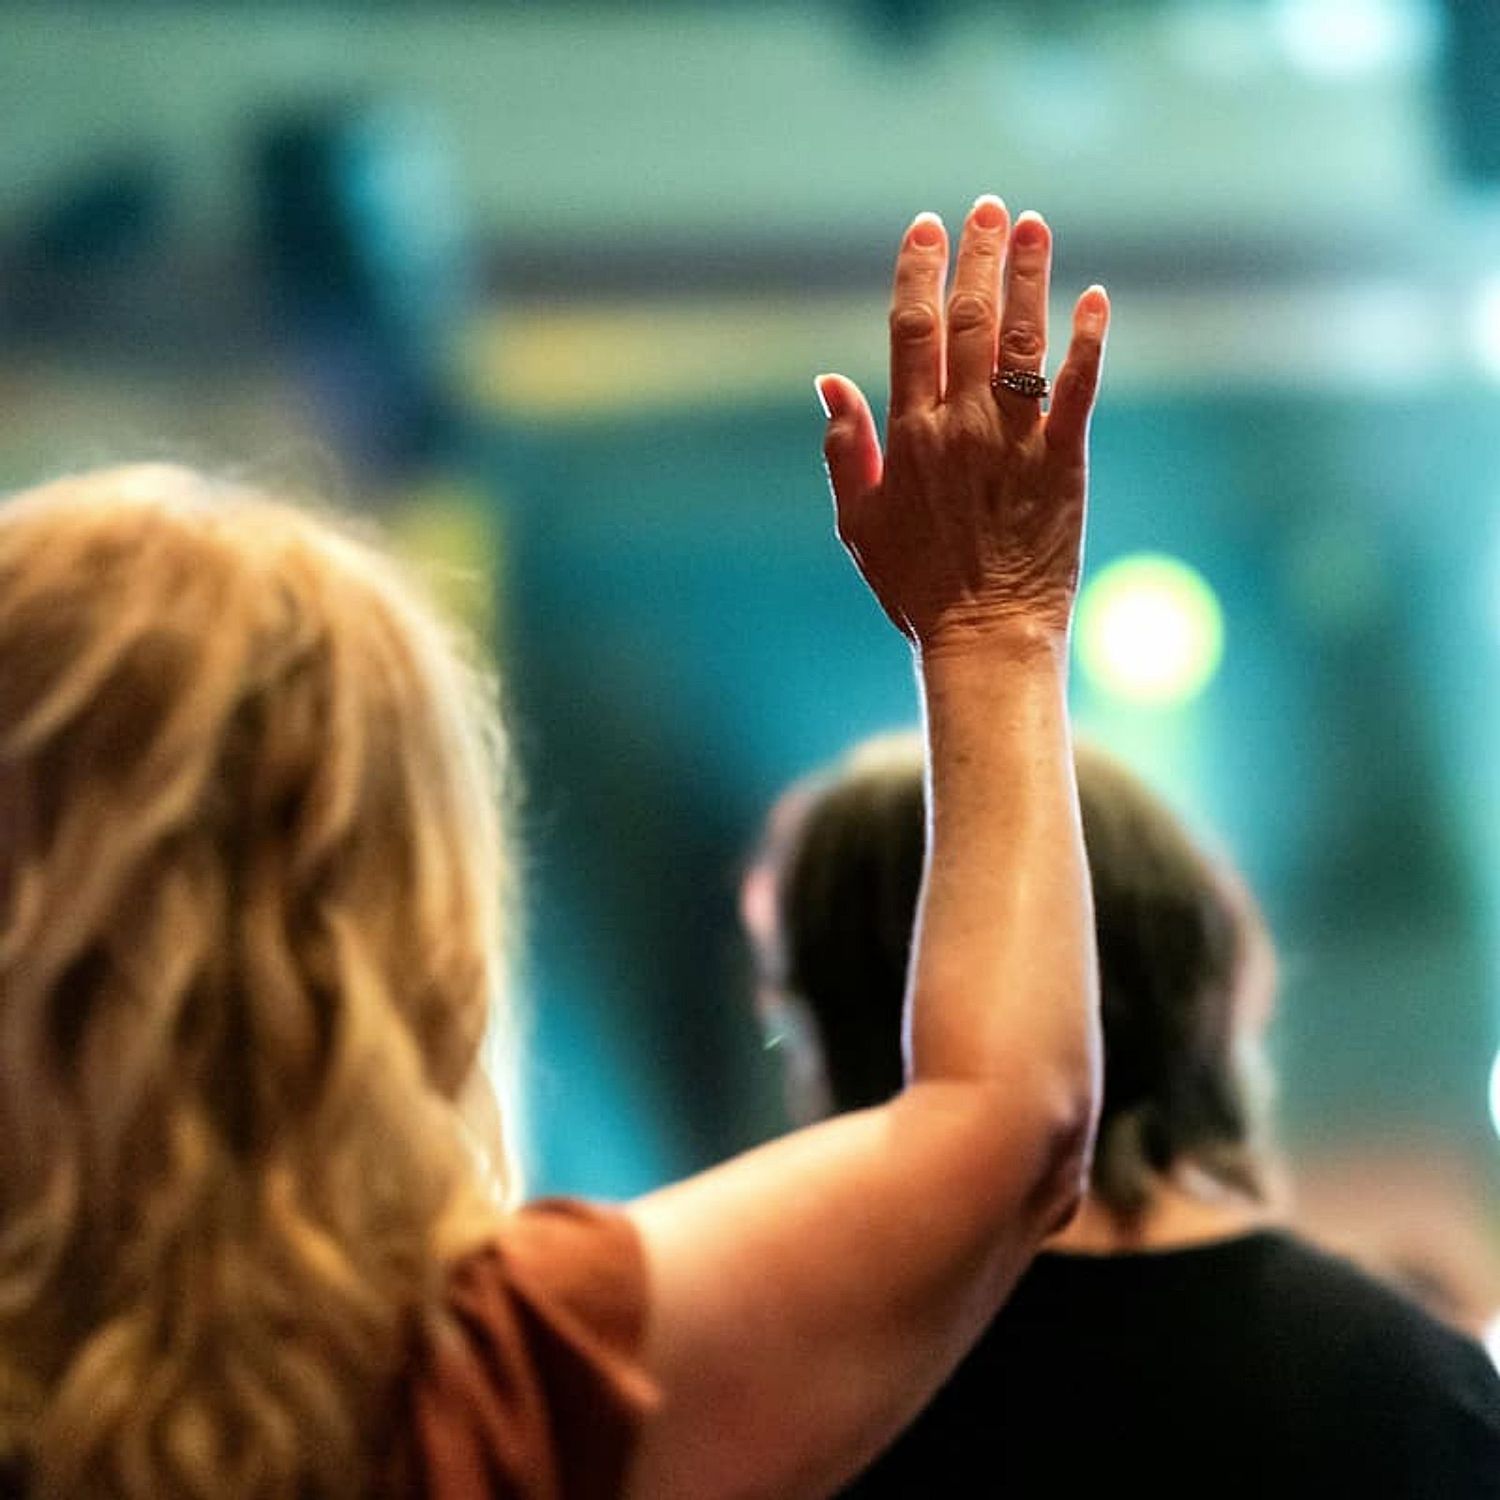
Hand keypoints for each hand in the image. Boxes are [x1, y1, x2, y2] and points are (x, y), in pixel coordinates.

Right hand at [817, 197, 1108, 655]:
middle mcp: (962, 425)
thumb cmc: (915, 587)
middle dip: (979, 256)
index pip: (912, 330)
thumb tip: (828, 381)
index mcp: (909, 434)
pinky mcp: (1064, 461)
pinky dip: (1087, 341)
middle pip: (971, 319)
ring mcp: (1016, 440)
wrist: (984, 636)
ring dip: (1030, 277)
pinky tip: (1095, 298)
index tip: (926, 229)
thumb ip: (842, 448)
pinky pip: (1079, 388)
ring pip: (1023, 340)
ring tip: (1035, 226)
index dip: (918, 272)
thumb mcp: (857, 523)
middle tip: (988, 209)